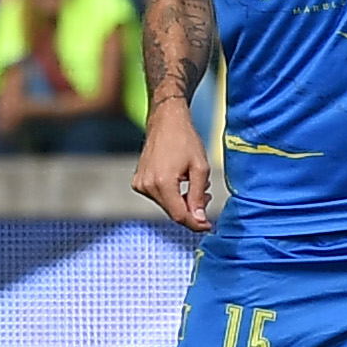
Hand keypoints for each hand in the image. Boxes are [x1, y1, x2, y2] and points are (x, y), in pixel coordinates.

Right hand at [132, 104, 213, 234]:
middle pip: (172, 212)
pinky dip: (172, 194)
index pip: (180, 215)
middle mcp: (147, 185)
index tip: (208, 226)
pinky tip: (181, 181)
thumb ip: (199, 196)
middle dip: (191, 210)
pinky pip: (158, 196)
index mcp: (163, 182)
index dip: (195, 223)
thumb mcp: (200, 168)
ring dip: (182, 201)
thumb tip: (199, 220)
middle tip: (206, 197)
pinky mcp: (138, 181)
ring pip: (166, 205)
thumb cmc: (185, 139)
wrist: (166, 121)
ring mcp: (140, 183)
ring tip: (194, 184)